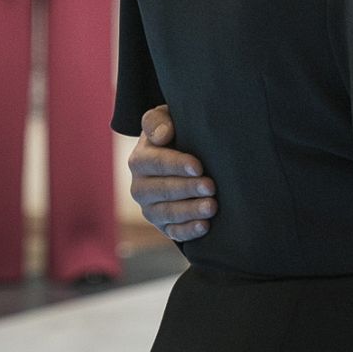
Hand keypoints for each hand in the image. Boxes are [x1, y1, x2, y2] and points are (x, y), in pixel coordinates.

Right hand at [127, 104, 215, 241]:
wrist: (178, 155)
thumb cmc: (174, 133)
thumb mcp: (164, 119)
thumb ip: (157, 121)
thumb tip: (163, 135)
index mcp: (140, 160)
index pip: (155, 163)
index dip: (177, 164)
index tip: (198, 166)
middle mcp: (140, 187)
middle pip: (162, 190)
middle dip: (187, 189)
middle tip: (211, 186)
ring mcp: (150, 209)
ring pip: (167, 213)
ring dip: (190, 211)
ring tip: (212, 206)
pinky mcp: (162, 225)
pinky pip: (173, 231)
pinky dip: (188, 231)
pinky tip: (205, 226)